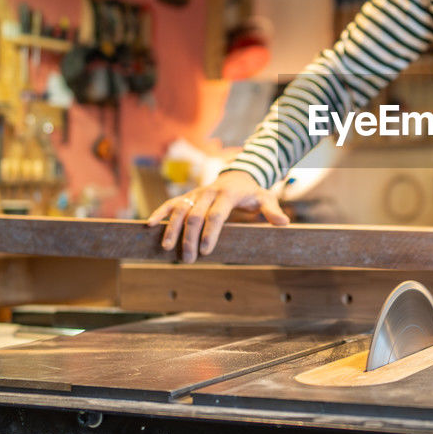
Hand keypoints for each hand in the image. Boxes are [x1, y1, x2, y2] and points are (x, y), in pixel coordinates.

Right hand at [147, 170, 288, 262]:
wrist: (238, 174)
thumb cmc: (251, 192)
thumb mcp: (265, 198)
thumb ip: (272, 210)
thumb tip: (284, 223)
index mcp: (227, 194)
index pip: (217, 214)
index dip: (211, 232)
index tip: (206, 250)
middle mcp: (208, 192)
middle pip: (195, 215)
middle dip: (190, 237)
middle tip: (189, 259)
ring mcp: (195, 194)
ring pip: (179, 209)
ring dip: (171, 228)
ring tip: (166, 248)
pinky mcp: (186, 196)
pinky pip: (170, 203)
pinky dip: (159, 212)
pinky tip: (148, 225)